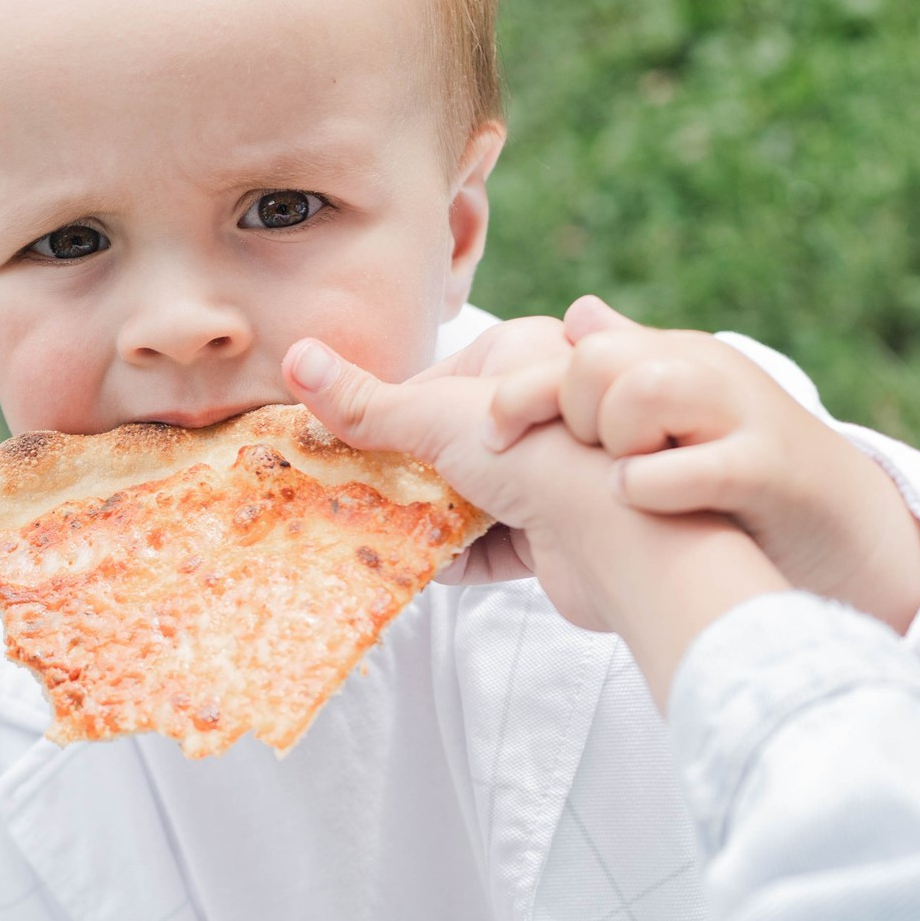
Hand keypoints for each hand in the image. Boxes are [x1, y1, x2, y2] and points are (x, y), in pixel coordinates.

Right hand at [285, 337, 788, 702]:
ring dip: (428, 517)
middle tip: (351, 490)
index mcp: (525, 355)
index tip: (345, 440)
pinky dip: (460, 556)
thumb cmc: (538, 449)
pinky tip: (422, 566)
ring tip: (372, 530)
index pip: (439, 381)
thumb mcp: (436, 415)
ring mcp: (553, 475)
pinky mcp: (560, 535)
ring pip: (473, 494)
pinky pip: (497, 543)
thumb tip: (295, 357)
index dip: (390, 413)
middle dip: (405, 471)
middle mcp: (545, 411)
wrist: (624, 537)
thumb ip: (364, 402)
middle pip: (454, 441)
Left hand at [487, 296, 919, 633]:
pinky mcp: (770, 467)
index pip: (576, 348)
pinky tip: (638, 501)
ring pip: (645, 387)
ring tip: (615, 479)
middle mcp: (701, 373)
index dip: (522, 392)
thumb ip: (628, 366)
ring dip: (614, 436)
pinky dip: (656, 483)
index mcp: (668, 359)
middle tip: (578, 459)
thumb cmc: (739, 475)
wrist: (843, 524)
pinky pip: (700, 461)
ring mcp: (739, 415)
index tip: (492, 436)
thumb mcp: (679, 411)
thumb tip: (578, 316)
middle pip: (600, 358)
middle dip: (568, 412)